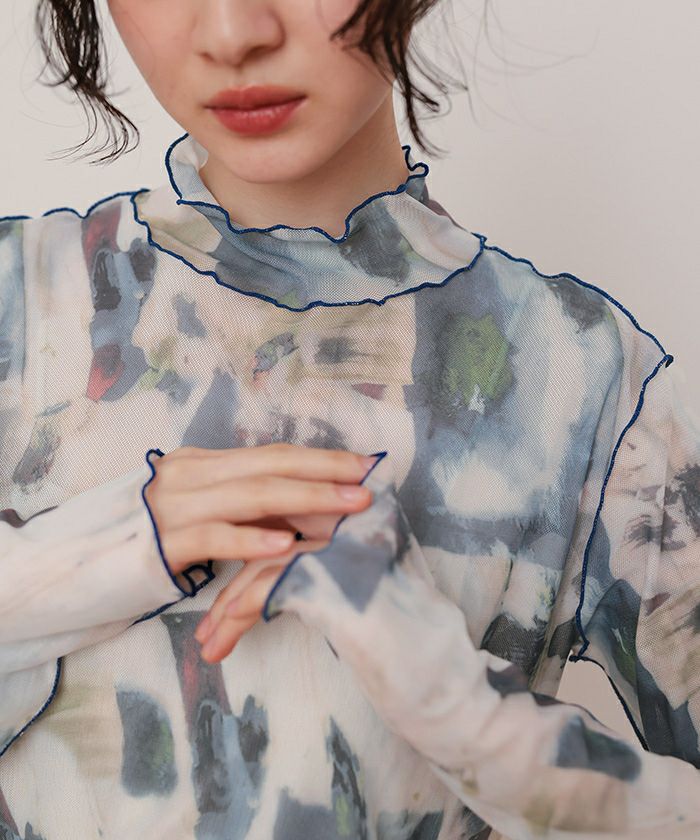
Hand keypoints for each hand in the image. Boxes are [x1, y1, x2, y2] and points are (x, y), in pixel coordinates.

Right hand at [142, 442, 375, 653]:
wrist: (81, 564)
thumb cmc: (152, 539)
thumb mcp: (198, 508)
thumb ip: (240, 501)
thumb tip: (301, 503)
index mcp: (202, 462)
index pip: (271, 454)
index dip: (320, 458)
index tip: (363, 464)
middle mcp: (189, 475)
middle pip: (269, 467)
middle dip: (325, 473)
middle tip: (369, 481)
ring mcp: (174, 507)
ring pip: (251, 496)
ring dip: (306, 500)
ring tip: (347, 506)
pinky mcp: (162, 543)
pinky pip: (215, 537)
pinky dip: (252, 540)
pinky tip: (286, 545)